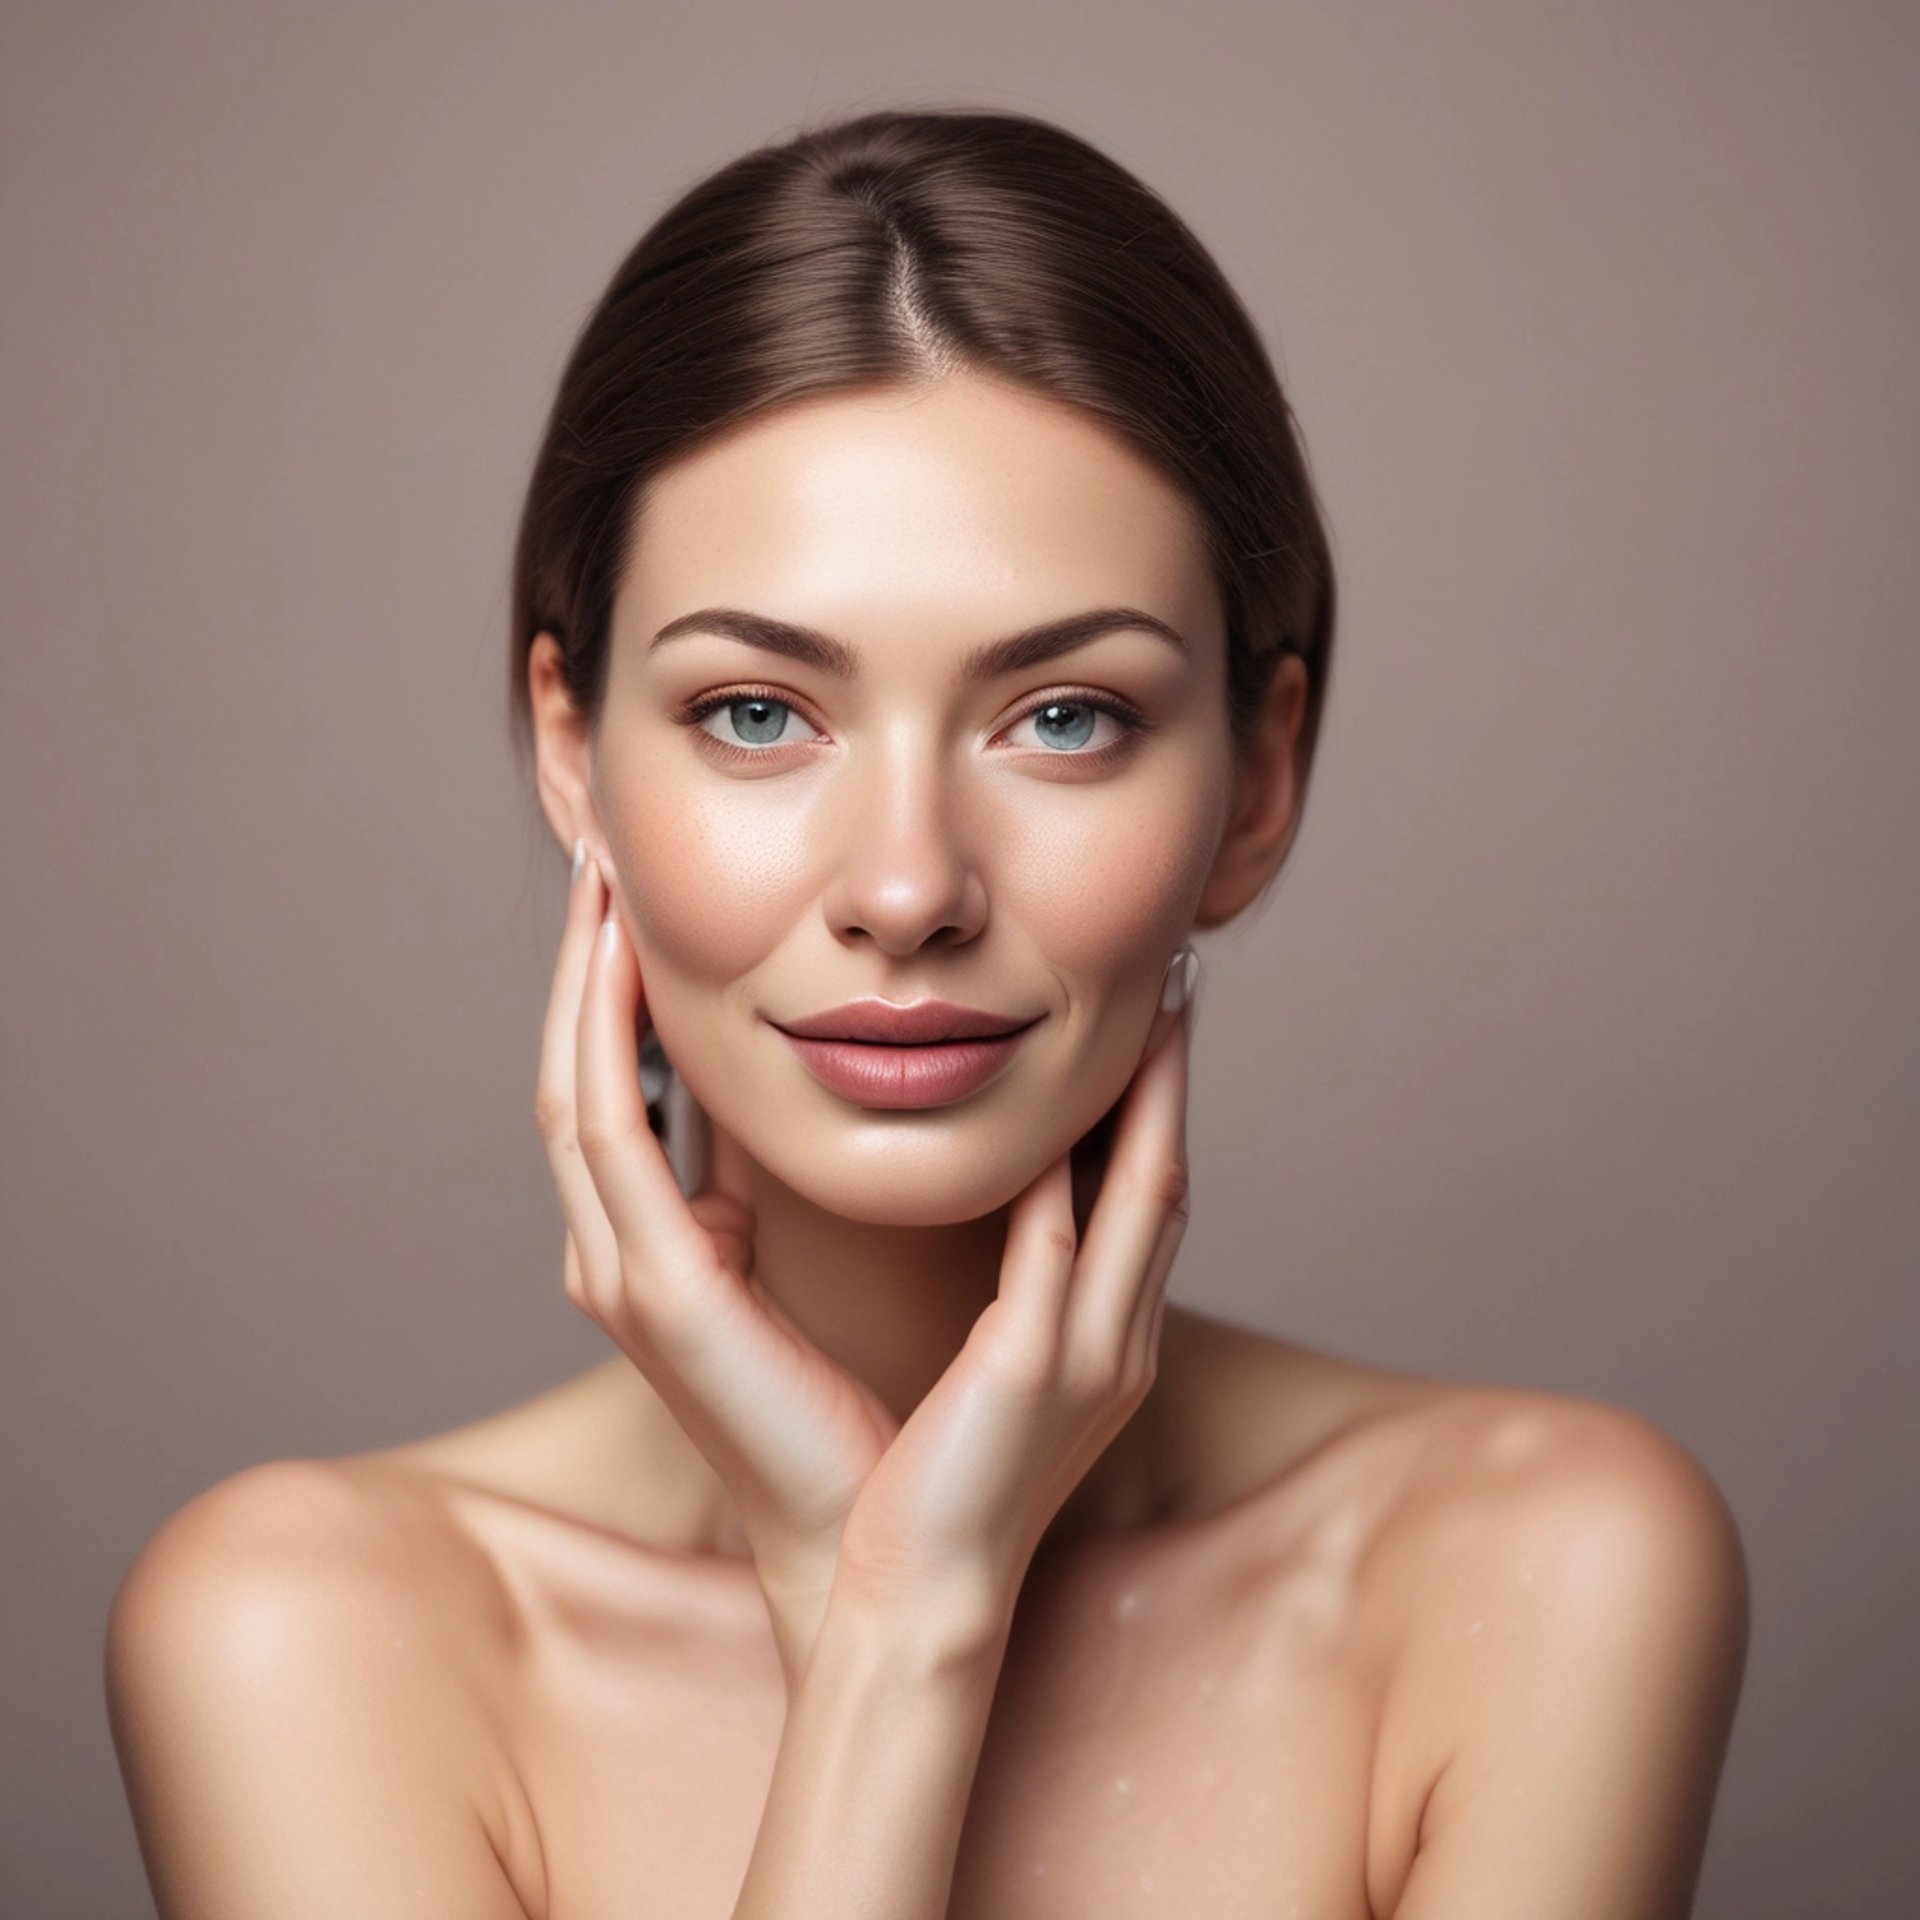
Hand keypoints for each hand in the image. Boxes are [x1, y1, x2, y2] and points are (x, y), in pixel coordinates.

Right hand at [535, 846, 902, 1686]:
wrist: (878, 1531)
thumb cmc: (855, 1399)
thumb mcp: (799, 1259)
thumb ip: (767, 1180)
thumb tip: (771, 1087)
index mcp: (658, 1249)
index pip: (613, 1092)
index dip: (608, 995)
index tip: (634, 900)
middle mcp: (617, 1255)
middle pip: (573, 1074)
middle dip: (580, 968)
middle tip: (599, 858)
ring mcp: (622, 1273)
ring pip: (573, 1091)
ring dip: (578, 984)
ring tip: (601, 883)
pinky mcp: (657, 1291)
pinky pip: (611, 1136)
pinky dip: (602, 1042)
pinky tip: (619, 962)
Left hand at [829, 951, 1196, 1617]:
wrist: (911, 1599)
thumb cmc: (923, 1479)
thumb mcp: (982, 1366)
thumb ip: (998, 1283)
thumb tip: (978, 1190)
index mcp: (1098, 1338)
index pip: (1141, 1200)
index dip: (1158, 1109)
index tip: (1154, 1027)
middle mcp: (1114, 1340)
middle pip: (1163, 1185)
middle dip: (1177, 1086)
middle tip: (1177, 990)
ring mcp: (1085, 1360)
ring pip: (1137, 1207)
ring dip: (1150, 1109)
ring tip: (1157, 1021)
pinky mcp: (1030, 1378)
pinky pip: (1054, 1264)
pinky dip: (1063, 1192)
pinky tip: (1057, 1127)